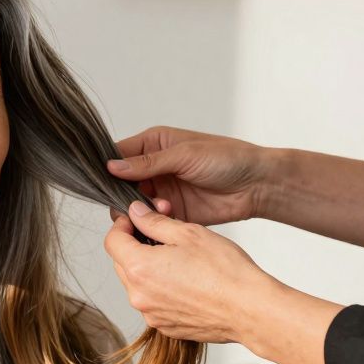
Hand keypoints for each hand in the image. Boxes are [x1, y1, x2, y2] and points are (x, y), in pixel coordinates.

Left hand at [103, 201, 275, 343]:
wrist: (251, 310)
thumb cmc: (226, 271)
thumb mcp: (189, 234)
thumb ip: (154, 222)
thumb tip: (135, 212)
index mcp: (140, 268)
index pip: (112, 241)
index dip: (121, 225)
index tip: (134, 220)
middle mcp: (138, 295)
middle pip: (121, 263)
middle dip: (134, 247)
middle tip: (160, 238)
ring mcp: (150, 314)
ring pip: (137, 284)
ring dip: (148, 269)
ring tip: (178, 261)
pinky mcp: (164, 327)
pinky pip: (152, 302)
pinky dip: (161, 290)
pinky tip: (186, 283)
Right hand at [107, 126, 270, 226]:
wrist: (258, 185)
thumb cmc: (227, 158)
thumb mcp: (184, 154)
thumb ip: (147, 163)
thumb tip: (111, 167)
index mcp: (153, 144)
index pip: (118, 154)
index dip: (108, 167)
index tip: (105, 180)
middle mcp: (153, 167)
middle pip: (120, 183)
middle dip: (124, 192)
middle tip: (135, 198)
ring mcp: (161, 190)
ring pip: (133, 203)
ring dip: (141, 207)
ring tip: (162, 206)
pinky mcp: (171, 211)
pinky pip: (150, 219)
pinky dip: (153, 219)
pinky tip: (169, 213)